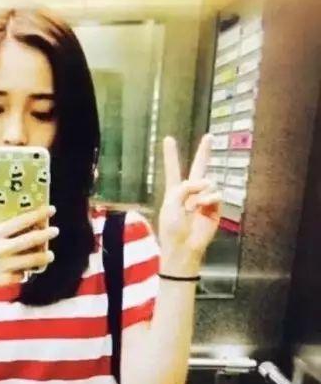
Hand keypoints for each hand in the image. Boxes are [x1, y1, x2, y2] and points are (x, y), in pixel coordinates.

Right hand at [0, 205, 57, 292]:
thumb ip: (2, 230)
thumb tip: (26, 223)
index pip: (21, 221)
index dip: (38, 215)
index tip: (51, 209)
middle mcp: (0, 249)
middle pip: (30, 240)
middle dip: (46, 234)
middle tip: (55, 230)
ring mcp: (4, 265)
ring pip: (32, 260)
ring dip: (44, 257)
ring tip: (50, 254)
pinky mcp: (5, 280)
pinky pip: (23, 274)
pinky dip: (25, 271)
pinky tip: (24, 270)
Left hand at [159, 134, 221, 269]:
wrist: (183, 247)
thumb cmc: (172, 229)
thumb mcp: (171, 204)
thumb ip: (185, 187)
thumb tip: (206, 184)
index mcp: (175, 192)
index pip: (174, 170)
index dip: (171, 155)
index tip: (168, 138)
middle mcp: (190, 193)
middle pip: (198, 168)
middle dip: (204, 153)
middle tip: (209, 137)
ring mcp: (203, 200)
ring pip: (207, 182)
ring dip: (201, 190)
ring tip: (194, 206)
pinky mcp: (214, 209)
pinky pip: (215, 194)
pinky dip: (209, 198)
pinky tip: (201, 207)